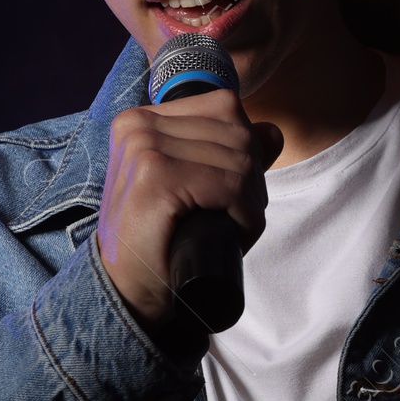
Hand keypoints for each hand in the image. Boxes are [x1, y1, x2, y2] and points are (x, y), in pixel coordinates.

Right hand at [96, 87, 283, 327]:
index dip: (245, 152)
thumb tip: (273, 132)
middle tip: (237, 218)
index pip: (224, 108)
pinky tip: (235, 234)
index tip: (231, 193)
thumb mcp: (193, 189)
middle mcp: (140, 124)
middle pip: (237, 133)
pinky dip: (246, 215)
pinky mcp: (156, 176)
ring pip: (240, 159)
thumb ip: (229, 156)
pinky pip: (231, 185)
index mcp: (142, 119)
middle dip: (253, 180)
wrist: (126, 291)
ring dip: (252, 202)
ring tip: (234, 228)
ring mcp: (146, 147)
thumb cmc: (159, 241)